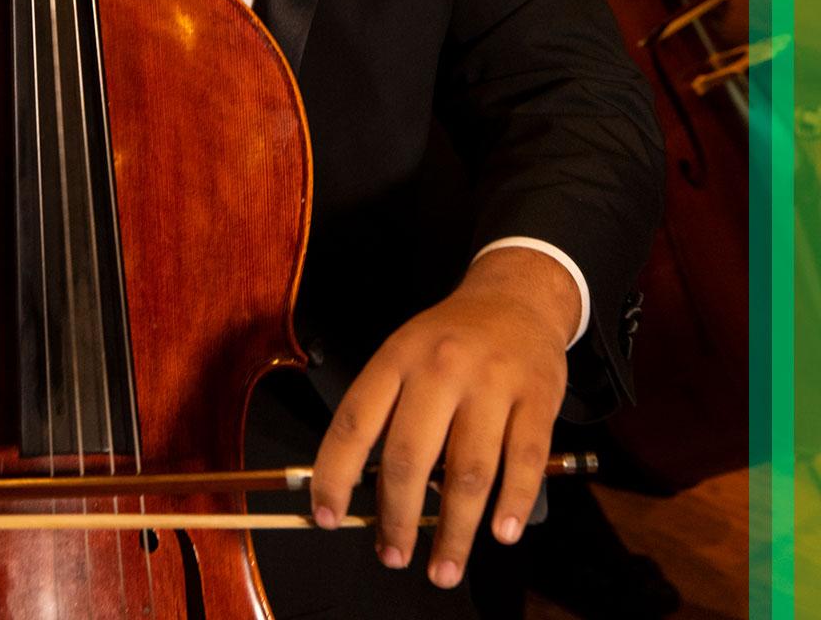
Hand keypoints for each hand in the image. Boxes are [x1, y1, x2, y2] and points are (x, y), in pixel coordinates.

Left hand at [310, 248, 577, 587]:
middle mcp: (442, 367)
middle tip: (392, 555)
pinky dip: (514, 502)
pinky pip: (525, 460)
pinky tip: (501, 532)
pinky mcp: (538, 397)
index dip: (335, 474)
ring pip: (468, 470)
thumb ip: (386, 411)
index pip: (356, 421)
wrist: (517, 296)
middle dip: (397, 517)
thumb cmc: (451, 338)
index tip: (327, 516)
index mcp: (399, 356)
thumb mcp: (406, 352)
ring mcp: (492, 382)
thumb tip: (364, 492)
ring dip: (455, 530)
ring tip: (444, 568)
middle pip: (410, 454)